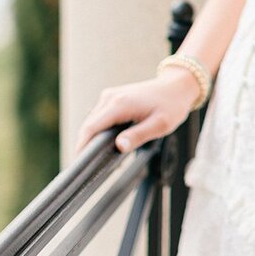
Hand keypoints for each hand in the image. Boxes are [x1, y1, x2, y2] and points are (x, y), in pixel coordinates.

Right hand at [73, 69, 200, 156]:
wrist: (176, 86)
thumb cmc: (171, 105)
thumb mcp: (159, 125)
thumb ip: (138, 135)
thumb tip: (118, 146)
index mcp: (119, 104)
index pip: (90, 128)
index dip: (81, 147)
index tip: (78, 165)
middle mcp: (110, 98)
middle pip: (88, 126)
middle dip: (86, 146)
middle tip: (91, 168)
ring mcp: (110, 96)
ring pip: (92, 121)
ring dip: (93, 139)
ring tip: (100, 158)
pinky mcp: (113, 97)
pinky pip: (99, 117)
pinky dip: (99, 130)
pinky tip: (108, 143)